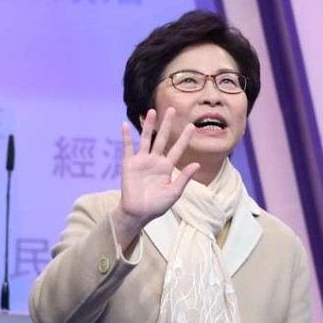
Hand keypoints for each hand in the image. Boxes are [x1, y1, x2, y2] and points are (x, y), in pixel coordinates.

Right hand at [111, 107, 199, 249]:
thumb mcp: (174, 192)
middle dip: (167, 124)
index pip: (178, 149)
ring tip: (152, 111)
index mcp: (167, 167)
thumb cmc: (157, 205)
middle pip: (163, 138)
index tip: (192, 126)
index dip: (185, 138)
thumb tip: (196, 164)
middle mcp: (155, 160)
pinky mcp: (129, 164)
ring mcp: (142, 161)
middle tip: (173, 109)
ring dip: (148, 126)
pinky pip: (127, 147)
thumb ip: (184, 177)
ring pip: (146, 139)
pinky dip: (126, 136)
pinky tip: (125, 125)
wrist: (138, 213)